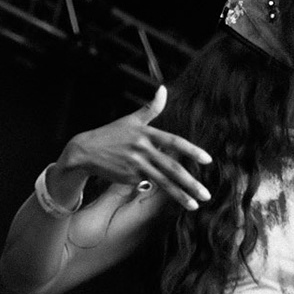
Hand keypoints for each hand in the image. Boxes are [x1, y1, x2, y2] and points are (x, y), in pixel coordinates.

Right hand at [53, 86, 212, 210]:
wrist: (86, 150)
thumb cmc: (112, 133)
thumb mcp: (131, 120)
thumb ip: (151, 108)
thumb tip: (163, 88)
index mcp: (146, 133)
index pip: (174, 142)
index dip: (192, 151)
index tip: (208, 160)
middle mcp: (143, 150)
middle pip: (171, 168)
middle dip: (191, 183)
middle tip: (206, 195)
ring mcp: (136, 165)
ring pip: (162, 182)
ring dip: (180, 195)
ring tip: (195, 205)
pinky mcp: (129, 178)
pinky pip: (146, 184)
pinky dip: (155, 186)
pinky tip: (157, 186)